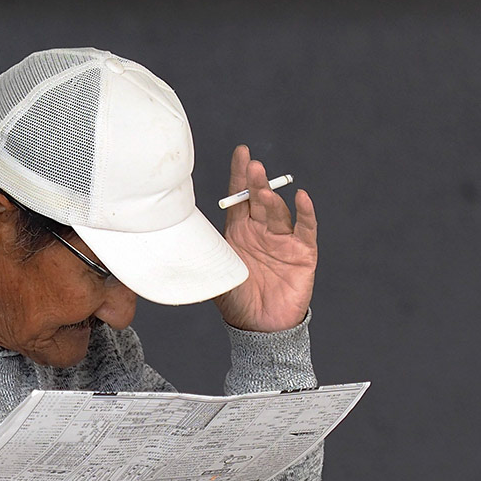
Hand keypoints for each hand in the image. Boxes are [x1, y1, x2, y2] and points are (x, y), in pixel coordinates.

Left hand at [216, 145, 317, 331]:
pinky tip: (301, 198)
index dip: (240, 175)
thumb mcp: (215, 276)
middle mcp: (262, 231)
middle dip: (256, 182)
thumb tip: (175, 246)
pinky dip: (305, 213)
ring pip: (278, 212)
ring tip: (263, 188)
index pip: (239, 198)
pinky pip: (305, 228)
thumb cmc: (237, 302)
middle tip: (253, 166)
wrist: (260, 328)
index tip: (242, 152)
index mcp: (239, 232)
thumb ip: (204, 258)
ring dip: (272, 199)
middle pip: (259, 200)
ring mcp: (283, 240)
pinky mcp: (303, 252)